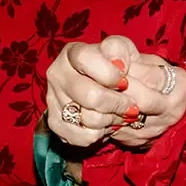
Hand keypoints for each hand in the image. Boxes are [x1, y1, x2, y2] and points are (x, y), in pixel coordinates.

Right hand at [44, 36, 185, 148]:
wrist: (108, 90)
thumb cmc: (116, 68)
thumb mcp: (122, 50)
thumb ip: (120, 50)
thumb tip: (118, 63)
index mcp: (71, 53)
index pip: (86, 60)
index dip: (110, 74)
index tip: (125, 82)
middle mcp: (57, 74)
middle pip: (90, 96)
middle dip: (117, 104)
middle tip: (132, 106)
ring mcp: (53, 99)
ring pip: (89, 119)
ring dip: (112, 120)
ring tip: (120, 114)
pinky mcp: (55, 123)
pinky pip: (83, 136)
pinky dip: (101, 134)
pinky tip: (106, 124)